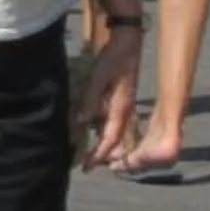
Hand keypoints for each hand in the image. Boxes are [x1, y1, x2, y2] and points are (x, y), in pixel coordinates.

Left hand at [76, 28, 142, 168]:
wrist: (129, 43)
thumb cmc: (113, 59)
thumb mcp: (99, 77)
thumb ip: (90, 99)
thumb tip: (80, 122)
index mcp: (120, 109)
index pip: (109, 140)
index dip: (98, 155)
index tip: (87, 167)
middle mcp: (124, 111)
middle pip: (114, 141)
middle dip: (102, 155)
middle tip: (87, 165)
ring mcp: (124, 105)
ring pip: (114, 132)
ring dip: (103, 144)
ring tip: (89, 153)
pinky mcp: (122, 99)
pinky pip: (113, 122)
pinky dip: (104, 131)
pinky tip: (95, 129)